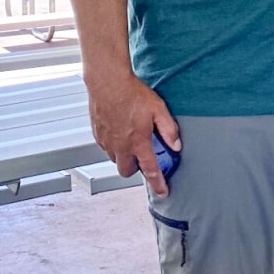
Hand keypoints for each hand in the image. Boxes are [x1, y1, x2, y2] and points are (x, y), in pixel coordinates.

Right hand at [85, 71, 180, 196]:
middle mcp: (120, 145)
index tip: (162, 192)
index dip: (158, 184)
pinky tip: (120, 131)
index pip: (150, 170)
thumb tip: (176, 145)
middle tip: (142, 157)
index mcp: (138, 142)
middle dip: (135, 169)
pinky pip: (106, 148)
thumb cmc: (132, 92)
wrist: (107, 81)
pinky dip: (114, 145)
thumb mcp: (158, 109)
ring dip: (124, 156)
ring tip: (131, 141)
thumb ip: (169, 129)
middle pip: (127, 171)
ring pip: (116, 159)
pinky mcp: (97, 134)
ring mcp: (107, 141)